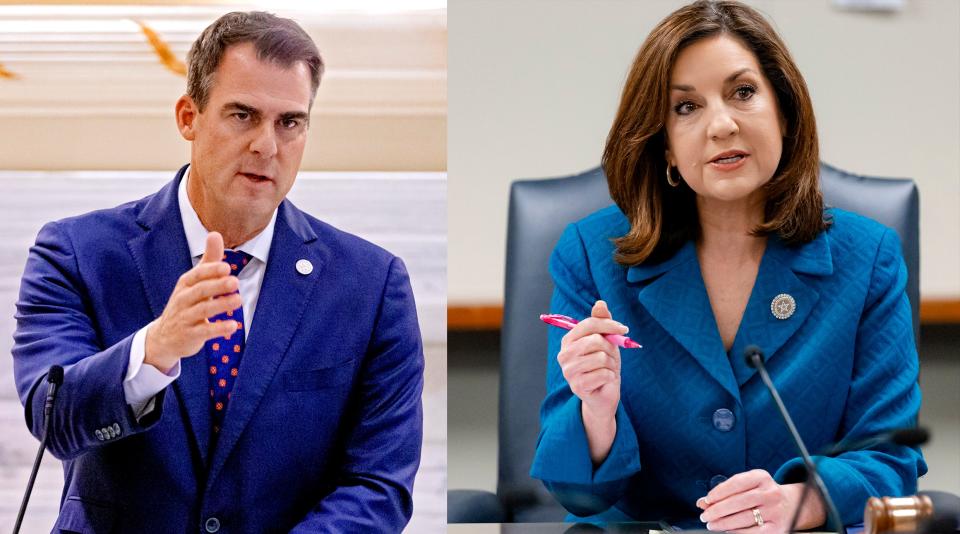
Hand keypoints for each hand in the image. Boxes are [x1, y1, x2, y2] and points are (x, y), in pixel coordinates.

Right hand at [145, 232, 240, 372]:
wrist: (164, 337)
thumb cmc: (186, 303)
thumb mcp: (195, 281)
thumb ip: (209, 260)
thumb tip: (215, 233)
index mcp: (186, 284)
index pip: (197, 275)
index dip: (210, 271)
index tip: (226, 266)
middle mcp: (183, 299)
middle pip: (200, 291)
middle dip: (217, 286)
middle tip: (235, 281)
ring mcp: (185, 318)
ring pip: (203, 310)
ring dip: (221, 305)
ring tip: (238, 300)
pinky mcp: (190, 335)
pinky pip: (204, 331)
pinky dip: (218, 329)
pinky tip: (233, 326)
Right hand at [557, 300, 627, 423]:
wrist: (603, 394)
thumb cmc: (603, 365)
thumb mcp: (605, 341)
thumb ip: (602, 322)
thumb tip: (600, 303)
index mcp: (568, 340)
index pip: (588, 324)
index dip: (609, 324)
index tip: (624, 329)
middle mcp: (564, 354)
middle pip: (595, 340)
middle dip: (610, 348)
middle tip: (612, 356)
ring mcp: (569, 371)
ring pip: (601, 358)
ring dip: (611, 364)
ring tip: (607, 369)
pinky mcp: (577, 386)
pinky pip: (603, 374)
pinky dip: (610, 377)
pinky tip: (605, 380)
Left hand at [696, 470, 825, 532]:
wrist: (791, 505)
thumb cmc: (760, 495)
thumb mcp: (746, 487)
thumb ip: (724, 492)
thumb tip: (702, 503)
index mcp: (761, 477)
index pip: (736, 483)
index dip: (719, 492)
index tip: (707, 500)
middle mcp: (770, 492)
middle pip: (738, 502)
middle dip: (718, 510)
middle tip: (705, 516)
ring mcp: (775, 510)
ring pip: (744, 518)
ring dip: (723, 523)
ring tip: (712, 525)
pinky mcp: (777, 527)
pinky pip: (753, 532)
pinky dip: (736, 532)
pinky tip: (727, 531)